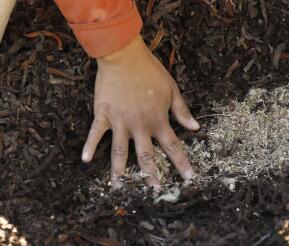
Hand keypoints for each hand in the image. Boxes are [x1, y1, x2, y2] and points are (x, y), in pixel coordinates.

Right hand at [81, 35, 199, 189]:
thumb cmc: (150, 71)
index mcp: (158, 120)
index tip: (189, 177)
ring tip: (118, 186)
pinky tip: (86, 160)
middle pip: (146, 156)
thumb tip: (196, 127)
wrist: (124, 56)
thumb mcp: (172, 90)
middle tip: (155, 191)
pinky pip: (96, 133)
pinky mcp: (104, 114)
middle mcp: (140, 125)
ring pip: (120, 151)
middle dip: (151, 175)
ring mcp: (120, 121)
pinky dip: (90, 146)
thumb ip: (182, 111)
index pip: (173, 146)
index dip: (182, 163)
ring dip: (120, 171)